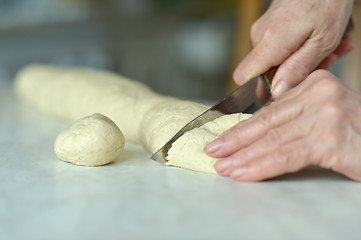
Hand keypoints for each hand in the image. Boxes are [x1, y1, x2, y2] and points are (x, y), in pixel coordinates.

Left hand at [205, 70, 360, 181]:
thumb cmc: (357, 133)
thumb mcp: (325, 115)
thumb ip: (296, 117)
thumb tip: (258, 130)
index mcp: (315, 84)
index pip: (270, 111)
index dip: (243, 127)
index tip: (223, 139)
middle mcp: (319, 93)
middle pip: (267, 123)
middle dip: (236, 140)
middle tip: (213, 151)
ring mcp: (326, 115)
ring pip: (273, 140)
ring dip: (243, 157)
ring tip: (223, 167)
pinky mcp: (330, 139)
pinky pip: (286, 156)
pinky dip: (261, 166)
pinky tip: (243, 174)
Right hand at [233, 0, 353, 97]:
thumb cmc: (328, 1)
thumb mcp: (322, 41)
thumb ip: (298, 69)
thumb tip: (277, 92)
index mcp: (270, 42)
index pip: (243, 76)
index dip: (259, 89)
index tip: (281, 90)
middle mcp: (260, 35)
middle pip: (267, 71)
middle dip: (296, 72)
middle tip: (327, 61)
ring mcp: (263, 29)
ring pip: (278, 58)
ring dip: (305, 58)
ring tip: (333, 46)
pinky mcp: (270, 24)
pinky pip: (281, 45)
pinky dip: (302, 46)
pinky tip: (323, 38)